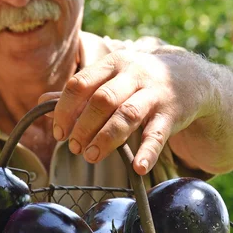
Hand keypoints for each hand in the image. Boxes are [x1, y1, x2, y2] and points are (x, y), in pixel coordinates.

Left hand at [40, 48, 211, 174]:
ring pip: (127, 115)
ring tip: (90, 156)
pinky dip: (148, 152)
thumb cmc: (137, 81)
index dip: (65, 110)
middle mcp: (132, 75)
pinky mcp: (172, 114)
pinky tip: (138, 168)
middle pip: (103, 100)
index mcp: (111, 64)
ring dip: (106, 138)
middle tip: (73, 148)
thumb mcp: (110, 77)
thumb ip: (79, 90)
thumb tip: (42, 100)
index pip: (81, 84)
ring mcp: (154, 93)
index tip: (58, 132)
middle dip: (84, 126)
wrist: (190, 78)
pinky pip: (158, 134)